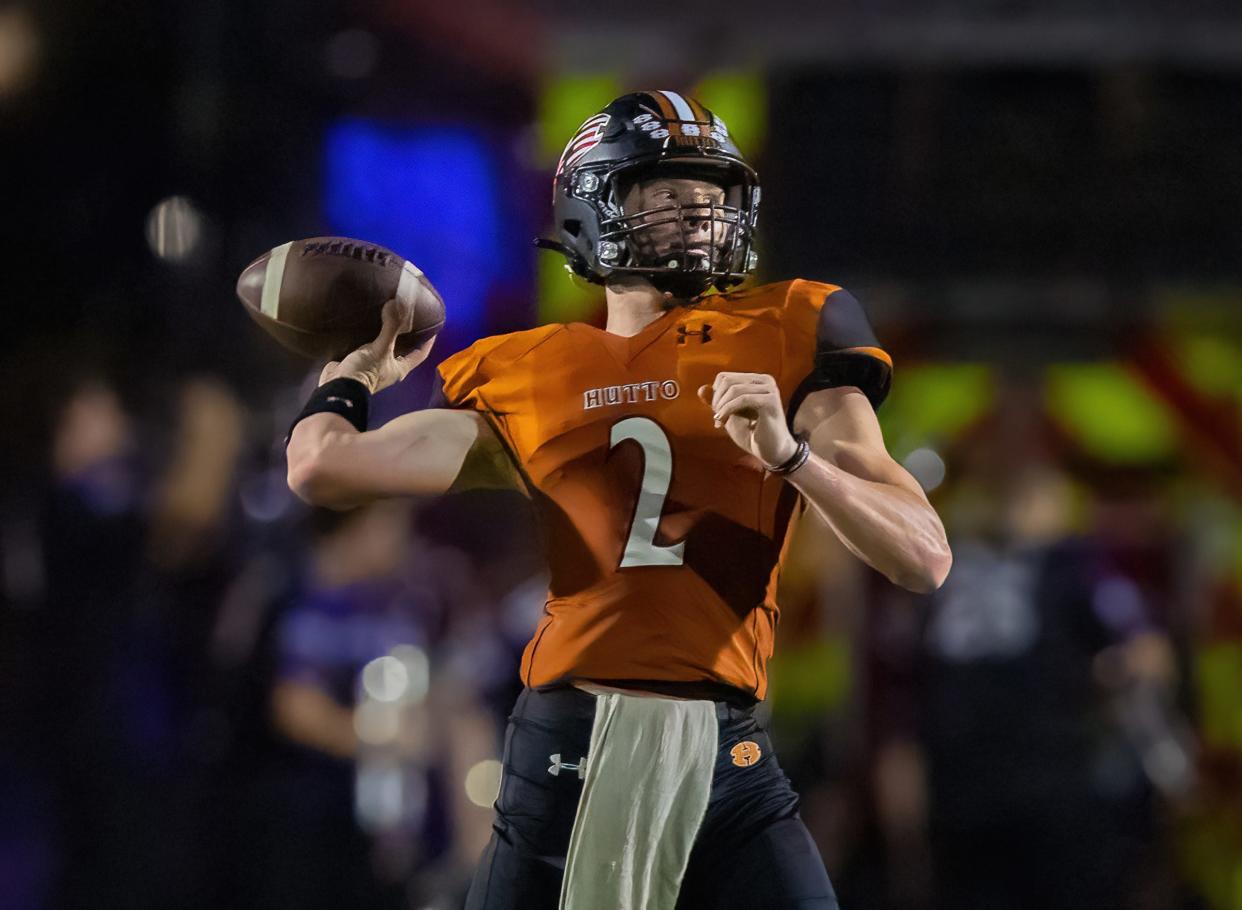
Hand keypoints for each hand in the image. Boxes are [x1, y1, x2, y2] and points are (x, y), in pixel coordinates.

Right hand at [318, 298, 435, 392]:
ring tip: (388, 317)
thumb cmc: (365, 370)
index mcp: (400, 369)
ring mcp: (374, 367)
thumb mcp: (381, 348)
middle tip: (407, 318)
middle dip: (406, 337)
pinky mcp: (359, 363)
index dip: (428, 342)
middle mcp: (390, 369)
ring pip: (385, 349)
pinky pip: (368, 348)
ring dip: (386, 336)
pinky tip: (367, 326)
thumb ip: (390, 327)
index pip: (420, 354)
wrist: (338, 385)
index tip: (432, 328)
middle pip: (403, 350)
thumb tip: (396, 304)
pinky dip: (369, 338)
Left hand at [697, 372, 798, 468]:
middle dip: (717, 400)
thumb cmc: (752, 434)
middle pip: (728, 380)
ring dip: (722, 407)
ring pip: (734, 389)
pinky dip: (728, 409)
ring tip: (720, 421)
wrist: (771, 452)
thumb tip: (700, 389)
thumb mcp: (730, 415)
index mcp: (756, 380)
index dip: (715, 394)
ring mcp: (770, 389)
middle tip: (717, 418)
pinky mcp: (771, 401)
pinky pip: (743, 399)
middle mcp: (765, 380)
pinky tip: (723, 421)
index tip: (716, 412)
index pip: (725, 377)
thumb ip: (717, 402)